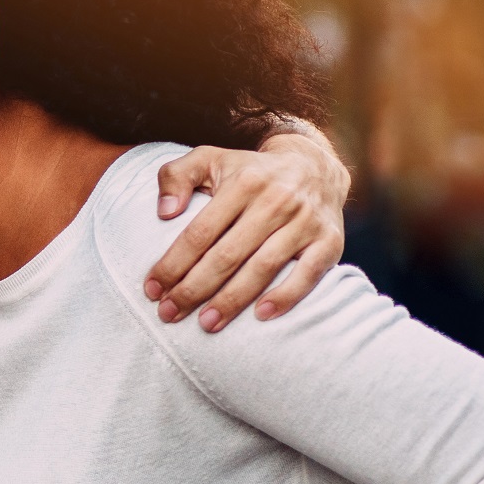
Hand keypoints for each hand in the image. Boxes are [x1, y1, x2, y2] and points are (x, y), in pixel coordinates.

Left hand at [144, 125, 348, 330]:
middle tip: (169, 314)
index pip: (200, 232)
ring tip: (206, 323)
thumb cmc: (249, 172)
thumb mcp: (209, 160)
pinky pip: (308, 274)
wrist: (315, 167)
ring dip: (231, 300)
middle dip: (194, 289)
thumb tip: (164, 212)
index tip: (153, 290)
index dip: (173, 263)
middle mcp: (277, 201)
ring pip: (262, 268)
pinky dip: (285, 296)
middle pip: (227, 255)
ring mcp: (306, 222)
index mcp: (244, 182)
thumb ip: (176, 176)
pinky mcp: (330, 241)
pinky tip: (260, 315)